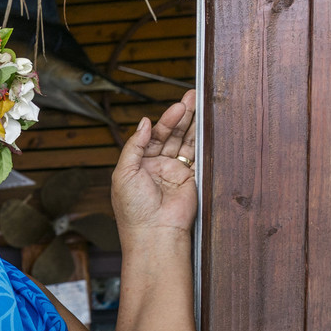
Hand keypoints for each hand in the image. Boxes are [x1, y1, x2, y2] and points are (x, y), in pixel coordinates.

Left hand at [111, 89, 197, 235]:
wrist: (154, 232)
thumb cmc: (134, 210)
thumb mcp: (124, 173)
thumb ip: (134, 146)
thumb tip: (144, 122)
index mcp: (138, 165)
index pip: (153, 136)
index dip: (165, 121)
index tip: (176, 108)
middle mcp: (157, 167)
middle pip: (171, 135)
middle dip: (181, 116)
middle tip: (192, 98)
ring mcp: (175, 172)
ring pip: (185, 142)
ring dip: (193, 123)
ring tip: (201, 103)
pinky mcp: (191, 179)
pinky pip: (197, 156)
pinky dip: (202, 140)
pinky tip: (207, 125)